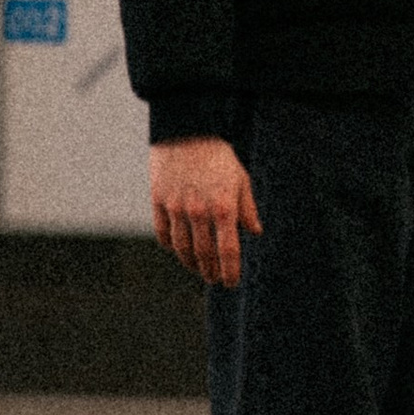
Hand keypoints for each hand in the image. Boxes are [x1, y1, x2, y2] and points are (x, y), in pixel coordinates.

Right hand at [150, 138, 262, 289]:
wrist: (187, 131)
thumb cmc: (219, 157)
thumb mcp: (241, 180)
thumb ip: (247, 209)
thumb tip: (255, 232)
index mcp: (223, 208)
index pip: (228, 251)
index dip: (230, 272)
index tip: (231, 283)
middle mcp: (198, 212)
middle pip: (203, 255)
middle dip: (210, 271)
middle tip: (215, 279)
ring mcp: (176, 208)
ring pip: (182, 248)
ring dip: (191, 263)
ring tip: (199, 269)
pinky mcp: (158, 201)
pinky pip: (163, 233)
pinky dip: (171, 246)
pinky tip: (178, 250)